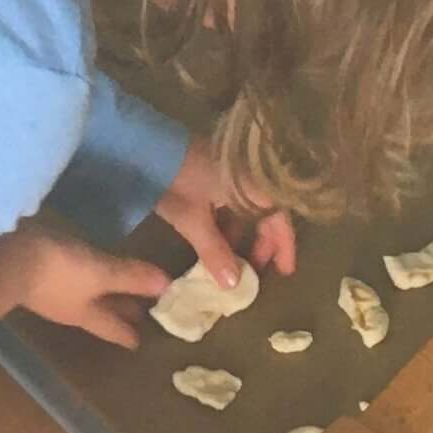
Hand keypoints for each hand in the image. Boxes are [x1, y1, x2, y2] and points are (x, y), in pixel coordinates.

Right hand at [0, 220, 171, 350]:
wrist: (4, 258)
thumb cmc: (56, 271)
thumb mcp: (99, 273)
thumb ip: (130, 278)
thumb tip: (167, 287)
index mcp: (86, 314)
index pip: (113, 329)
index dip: (128, 334)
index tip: (139, 343)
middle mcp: (68, 307)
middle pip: (98, 314)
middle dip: (118, 312)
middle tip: (137, 313)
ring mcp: (49, 290)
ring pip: (83, 296)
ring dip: (100, 294)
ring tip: (114, 288)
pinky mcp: (35, 270)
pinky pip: (67, 278)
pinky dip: (81, 277)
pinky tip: (81, 265)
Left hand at [156, 136, 297, 286]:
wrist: (148, 146)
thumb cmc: (178, 182)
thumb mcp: (195, 222)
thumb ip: (215, 253)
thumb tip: (233, 286)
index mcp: (254, 186)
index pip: (280, 220)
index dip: (283, 247)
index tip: (284, 272)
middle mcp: (251, 176)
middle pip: (267, 213)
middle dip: (262, 242)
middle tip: (256, 269)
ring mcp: (234, 170)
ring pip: (248, 207)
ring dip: (243, 233)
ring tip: (233, 260)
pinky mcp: (217, 168)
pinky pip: (233, 199)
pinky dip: (229, 219)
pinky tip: (218, 238)